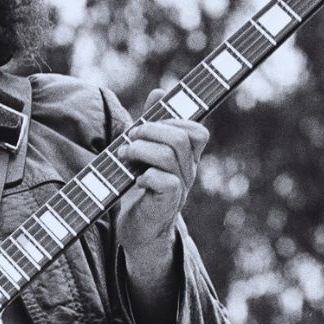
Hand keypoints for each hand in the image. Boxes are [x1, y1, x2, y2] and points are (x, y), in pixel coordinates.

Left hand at [116, 88, 208, 280]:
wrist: (139, 232)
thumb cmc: (141, 190)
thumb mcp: (145, 152)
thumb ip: (153, 124)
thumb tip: (160, 91)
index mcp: (186, 157)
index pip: (198, 131)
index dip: (175, 120)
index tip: (148, 123)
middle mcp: (189, 171)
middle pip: (181, 137)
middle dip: (150, 130)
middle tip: (130, 138)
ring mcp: (181, 188)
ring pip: (169, 154)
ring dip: (140, 150)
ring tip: (124, 156)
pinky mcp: (168, 203)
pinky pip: (164, 180)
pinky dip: (144, 175)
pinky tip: (135, 180)